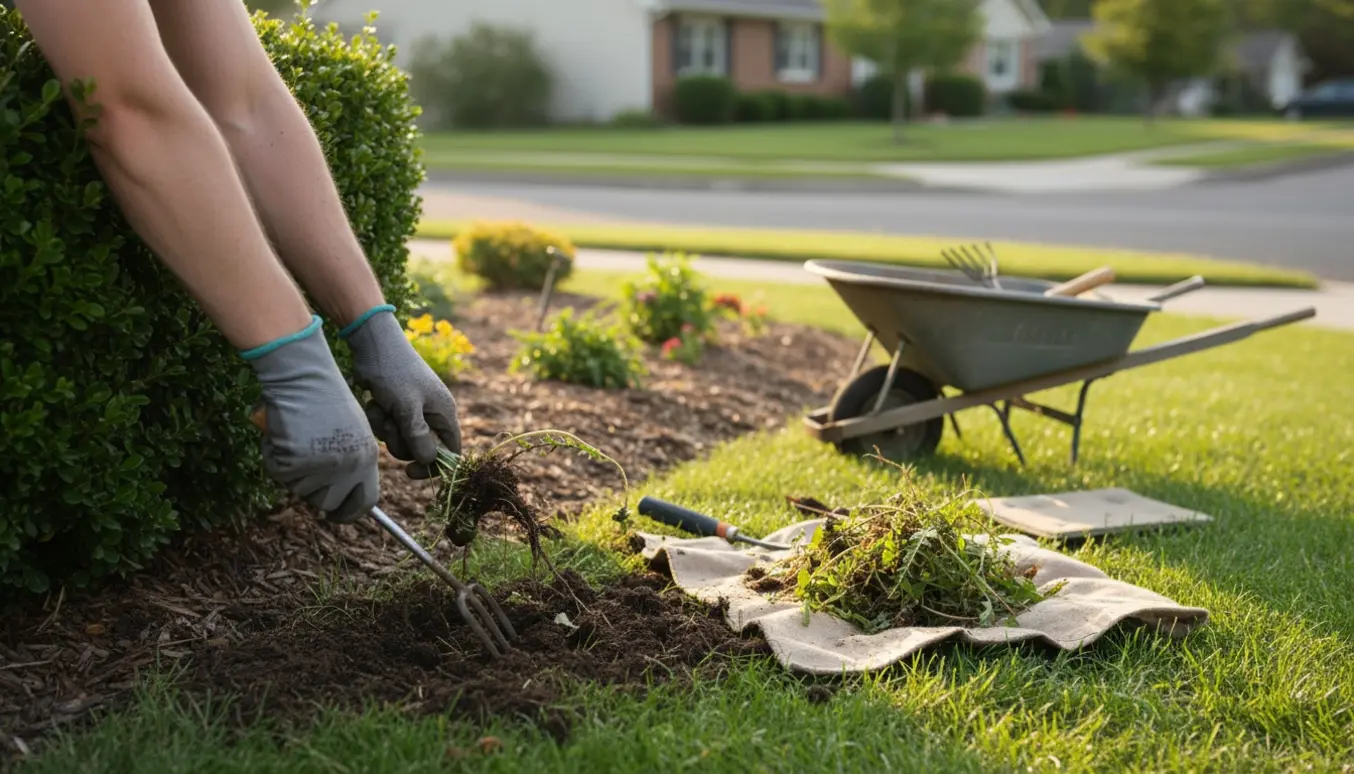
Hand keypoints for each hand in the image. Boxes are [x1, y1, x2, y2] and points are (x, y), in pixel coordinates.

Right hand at [244, 316, 379, 522]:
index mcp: (367, 459)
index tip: (337, 513)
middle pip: (329, 504)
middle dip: (316, 493)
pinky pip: (280, 474)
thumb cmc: (327, 399)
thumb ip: (352, 463)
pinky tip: (284, 433)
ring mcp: (319, 469)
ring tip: (299, 438)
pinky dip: (276, 457)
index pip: (365, 503)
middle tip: (306, 471)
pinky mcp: (291, 465)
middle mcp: (347, 468)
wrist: (304, 377)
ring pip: (301, 490)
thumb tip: (340, 496)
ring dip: (295, 472)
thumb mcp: (352, 433)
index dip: (349, 511)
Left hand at [343, 306, 461, 478]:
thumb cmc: (394, 372)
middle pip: (421, 450)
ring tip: (381, 408)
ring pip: (401, 440)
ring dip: (387, 429)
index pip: (450, 452)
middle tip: (392, 425)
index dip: (433, 466)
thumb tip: (429, 461)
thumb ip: (419, 436)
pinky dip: (379, 418)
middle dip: (402, 442)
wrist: (373, 343)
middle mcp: (432, 414)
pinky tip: (374, 402)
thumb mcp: (407, 407)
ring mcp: (414, 410)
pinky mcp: (396, 407)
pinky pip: (389, 427)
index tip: (410, 471)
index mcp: (444, 413)